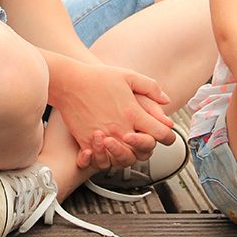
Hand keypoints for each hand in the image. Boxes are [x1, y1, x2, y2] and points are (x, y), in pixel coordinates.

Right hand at [55, 61, 173, 163]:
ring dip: (127, 155)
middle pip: (144, 153)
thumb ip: (150, 88)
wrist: (68, 82)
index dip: (168, 135)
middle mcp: (120, 129)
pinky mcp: (86, 142)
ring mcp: (103, 138)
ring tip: (125, 145)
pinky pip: (99, 161)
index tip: (166, 134)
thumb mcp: (128, 76)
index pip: (161, 134)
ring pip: (123, 161)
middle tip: (144, 139)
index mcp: (133, 113)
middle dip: (149, 148)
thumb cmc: (97, 77)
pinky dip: (104, 159)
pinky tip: (105, 150)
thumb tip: (166, 101)